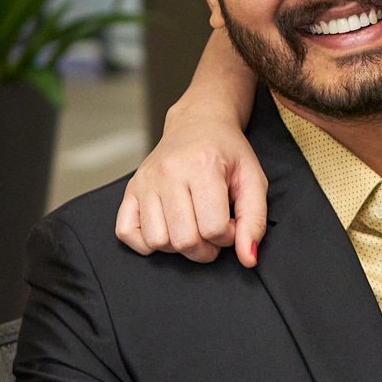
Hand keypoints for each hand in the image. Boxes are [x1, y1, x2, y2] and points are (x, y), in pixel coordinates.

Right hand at [115, 109, 267, 266]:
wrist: (198, 123)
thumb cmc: (227, 152)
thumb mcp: (253, 180)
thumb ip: (254, 220)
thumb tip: (248, 259)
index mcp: (202, 166)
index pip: (213, 228)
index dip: (228, 236)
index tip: (231, 223)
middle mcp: (168, 173)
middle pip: (184, 240)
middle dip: (206, 248)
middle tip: (213, 230)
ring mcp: (145, 181)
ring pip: (157, 241)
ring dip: (178, 246)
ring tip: (192, 227)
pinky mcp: (131, 189)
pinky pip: (126, 233)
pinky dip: (146, 242)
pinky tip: (167, 229)